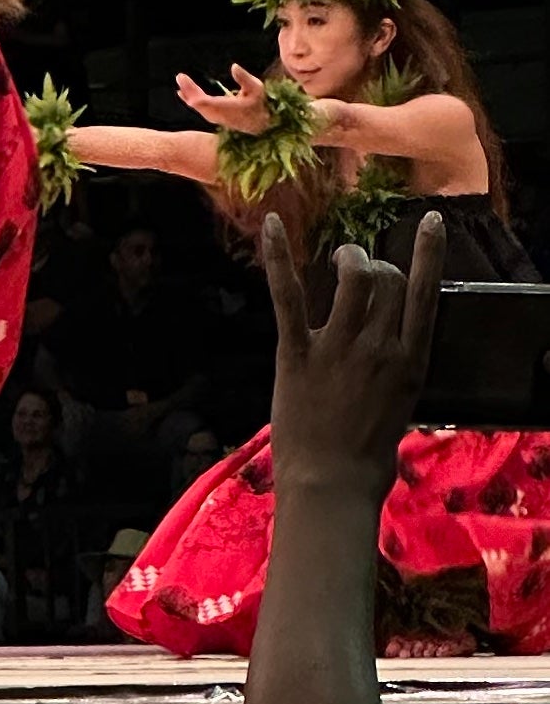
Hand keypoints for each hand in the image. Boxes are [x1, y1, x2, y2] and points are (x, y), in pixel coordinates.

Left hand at [176, 64, 277, 134]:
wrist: (259, 124)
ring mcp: (214, 117)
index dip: (192, 90)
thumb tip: (234, 66)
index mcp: (226, 107)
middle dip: (188, 89)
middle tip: (180, 76)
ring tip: (181, 80)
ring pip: (196, 106)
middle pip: (196, 103)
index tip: (184, 78)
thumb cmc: (258, 104)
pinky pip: (198, 108)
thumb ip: (245, 78)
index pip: (203, 101)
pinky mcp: (213, 117)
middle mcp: (217, 114)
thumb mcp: (256, 89)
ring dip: (187, 93)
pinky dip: (189, 99)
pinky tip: (181, 93)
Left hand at [260, 210, 441, 500]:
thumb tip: (389, 346)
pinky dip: (280, 257)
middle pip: (388, 281)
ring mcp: (339, 348)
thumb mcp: (399, 405)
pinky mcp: (298, 352)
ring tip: (339, 259)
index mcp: (410, 361)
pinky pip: (288, 296)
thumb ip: (394, 369)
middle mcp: (380, 347)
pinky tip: (272, 224)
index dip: (428, 254)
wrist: (332, 481)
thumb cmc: (366, 454)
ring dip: (347, 259)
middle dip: (375, 265)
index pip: (426, 295)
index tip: (430, 223)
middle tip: (358, 269)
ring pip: (352, 280)